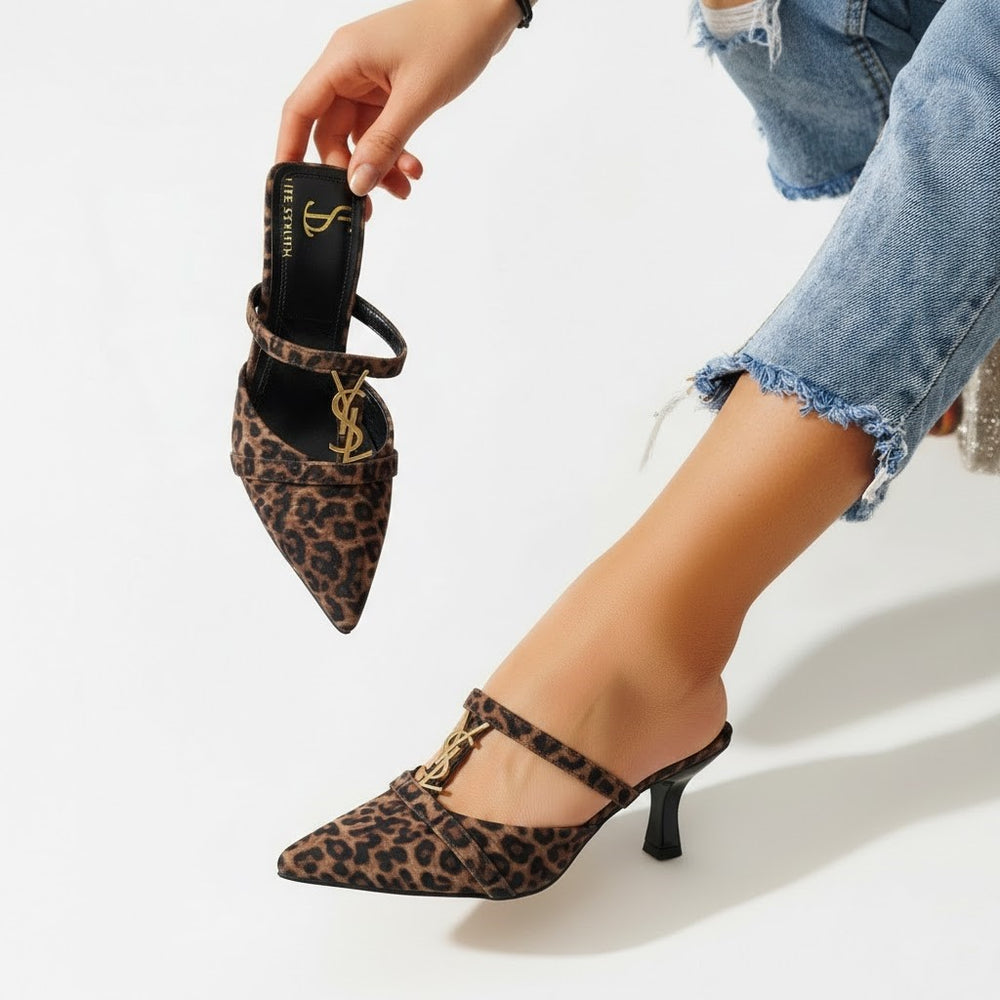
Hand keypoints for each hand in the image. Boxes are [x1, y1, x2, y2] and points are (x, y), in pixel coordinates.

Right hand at [276, 0, 523, 211]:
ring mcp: (369, 79)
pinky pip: (381, 130)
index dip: (290, 150)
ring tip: (403, 191)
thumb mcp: (417, 97)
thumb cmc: (452, 36)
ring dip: (378, 166)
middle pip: (331, 132)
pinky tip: (413, 170)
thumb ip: (385, 144)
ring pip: (360, 137)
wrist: (486, 10)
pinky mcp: (390, 88)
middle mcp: (349, 70)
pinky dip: (395, 152)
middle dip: (349, 170)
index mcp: (343, 60)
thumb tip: (357, 183)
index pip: (300, 111)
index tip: (291, 187)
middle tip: (367, 205)